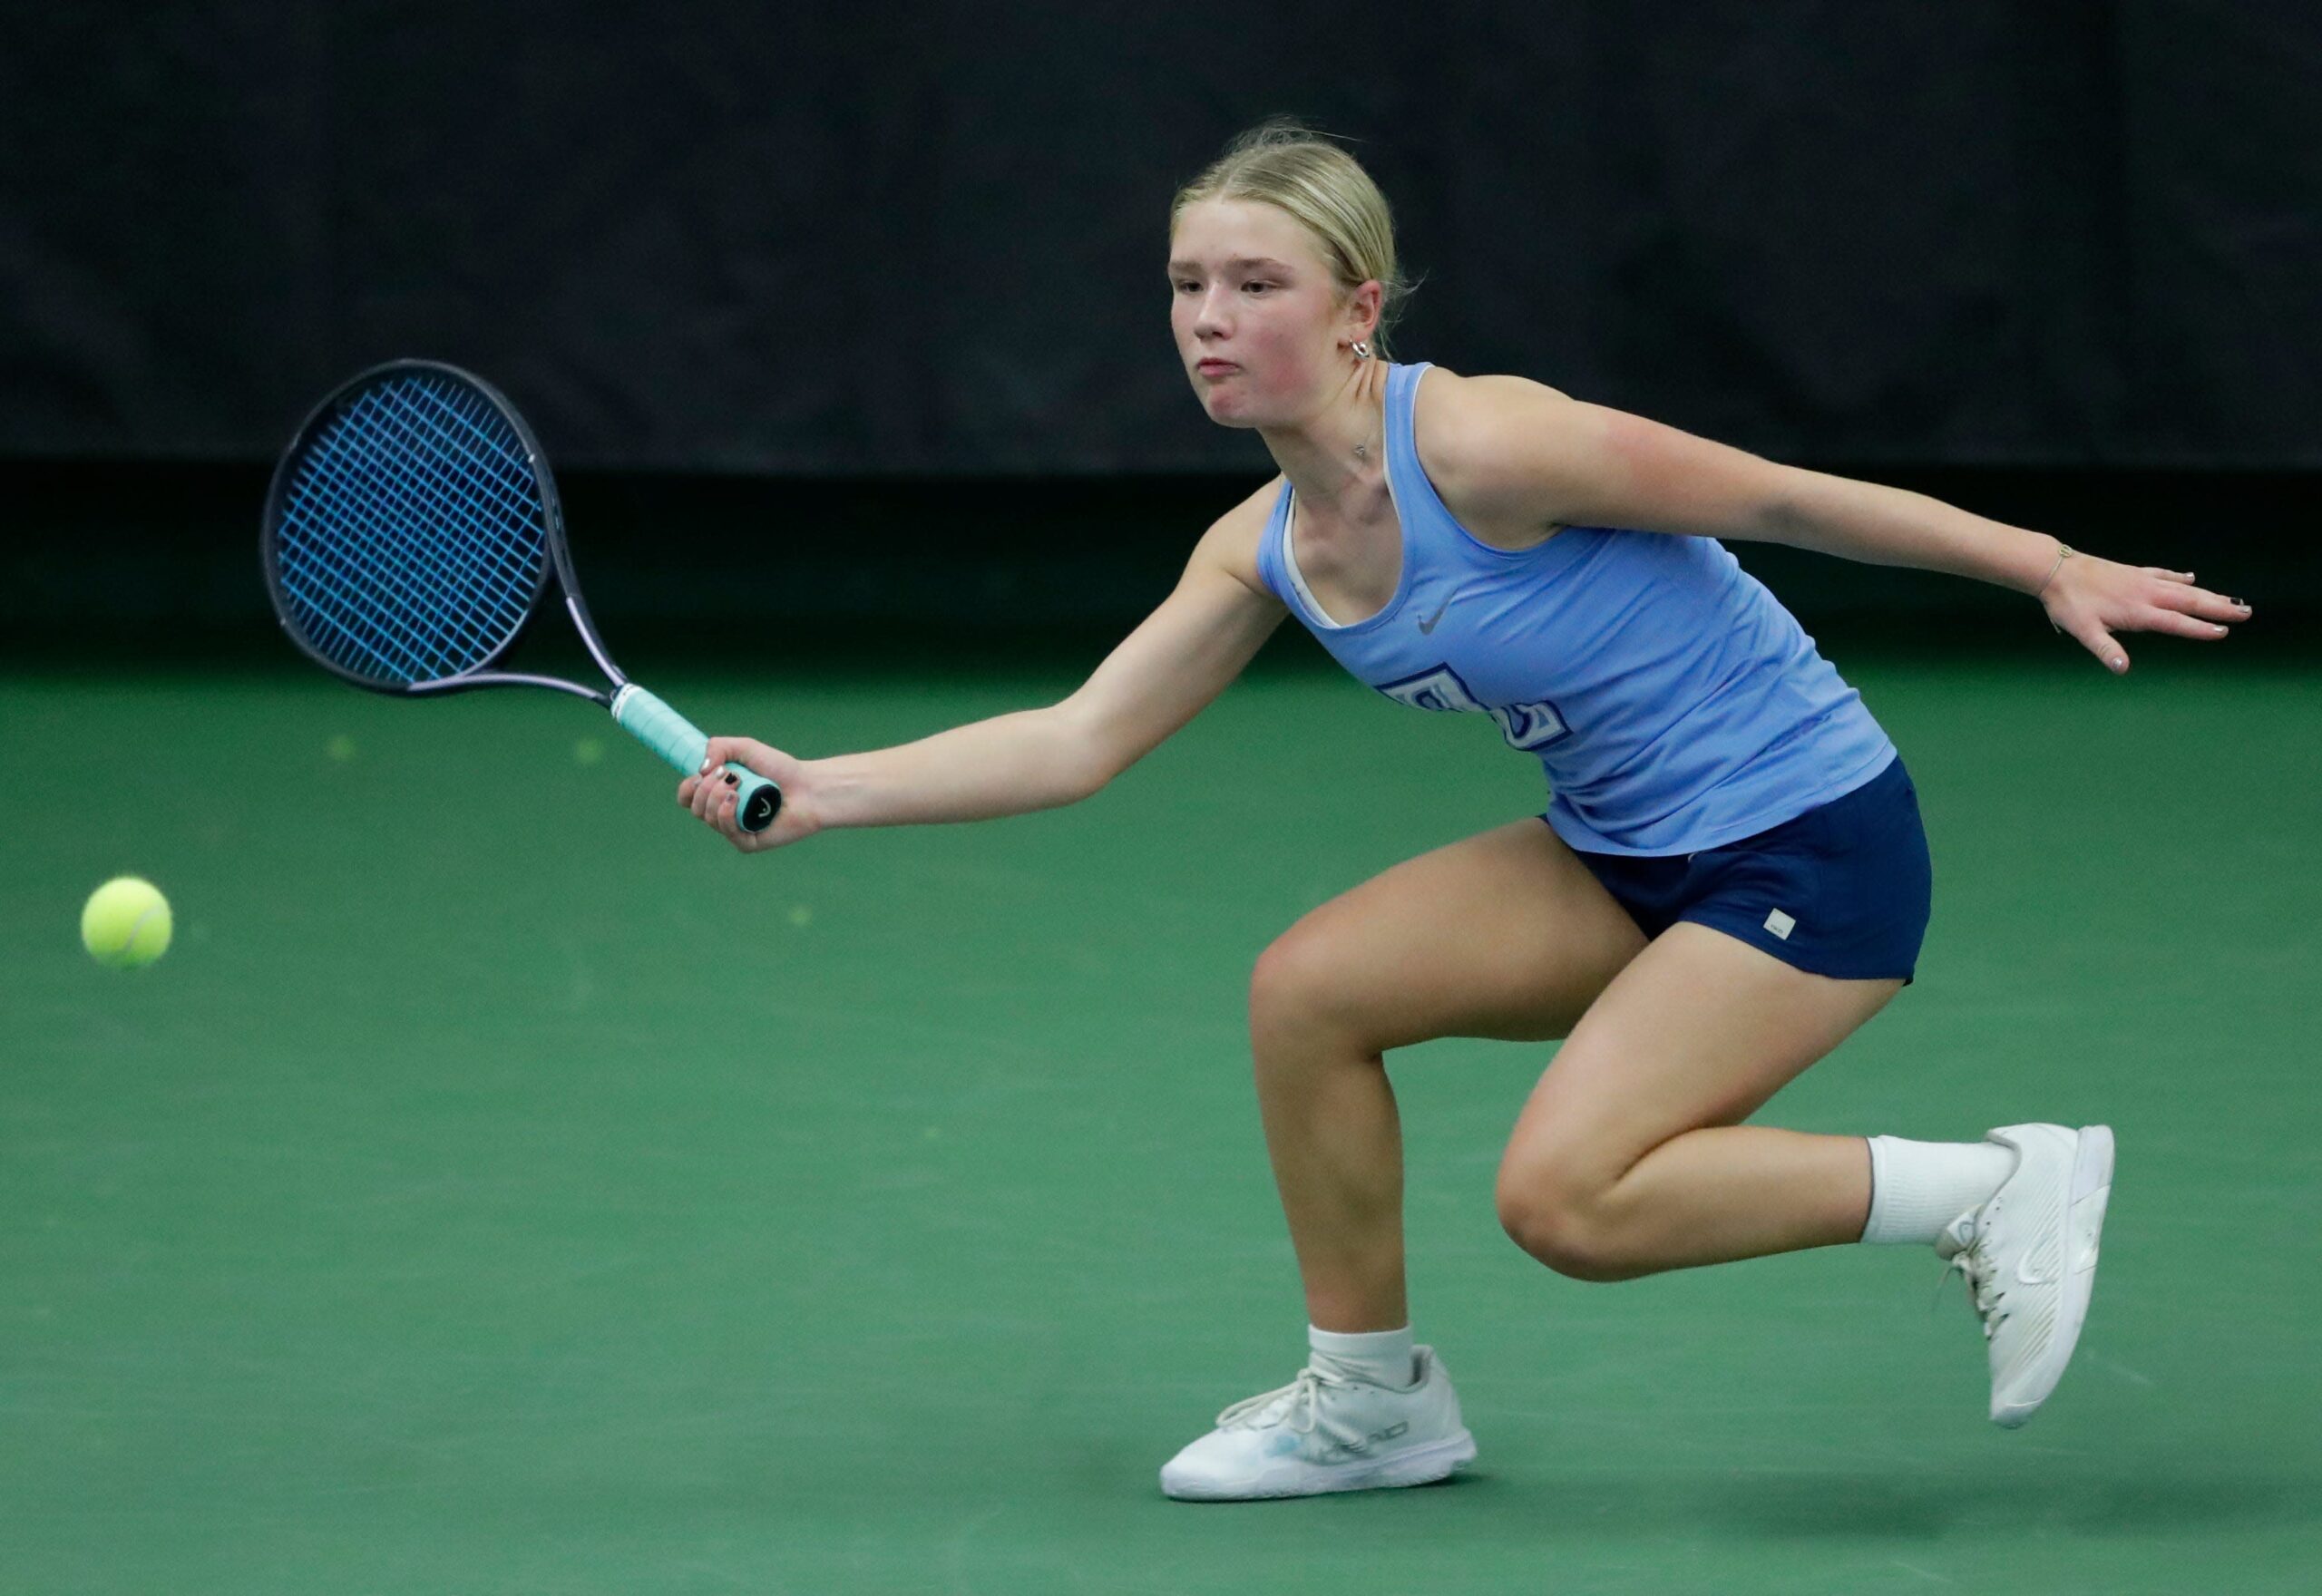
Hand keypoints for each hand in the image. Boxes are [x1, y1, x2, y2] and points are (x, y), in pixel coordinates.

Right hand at [676, 736, 820, 852]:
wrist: (808, 787)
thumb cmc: (780, 769)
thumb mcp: (745, 748)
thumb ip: (718, 746)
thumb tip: (700, 770)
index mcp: (718, 793)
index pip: (686, 797)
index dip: (687, 787)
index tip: (704, 774)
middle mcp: (723, 812)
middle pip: (694, 807)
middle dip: (706, 788)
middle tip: (730, 776)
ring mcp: (735, 829)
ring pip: (707, 818)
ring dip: (717, 796)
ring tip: (739, 785)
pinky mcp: (748, 842)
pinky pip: (726, 831)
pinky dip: (726, 814)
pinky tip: (736, 800)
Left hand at [2040, 550, 2251, 673]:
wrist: (2055, 570)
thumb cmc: (2068, 603)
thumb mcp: (2084, 632)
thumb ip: (2106, 650)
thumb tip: (2123, 669)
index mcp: (2138, 611)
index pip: (2176, 622)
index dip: (2200, 629)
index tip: (2223, 632)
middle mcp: (2146, 593)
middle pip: (2190, 602)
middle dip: (2219, 608)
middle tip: (2246, 612)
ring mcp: (2142, 580)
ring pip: (2183, 588)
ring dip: (2208, 594)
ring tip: (2232, 599)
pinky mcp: (2134, 572)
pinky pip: (2164, 574)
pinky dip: (2180, 577)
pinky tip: (2192, 578)